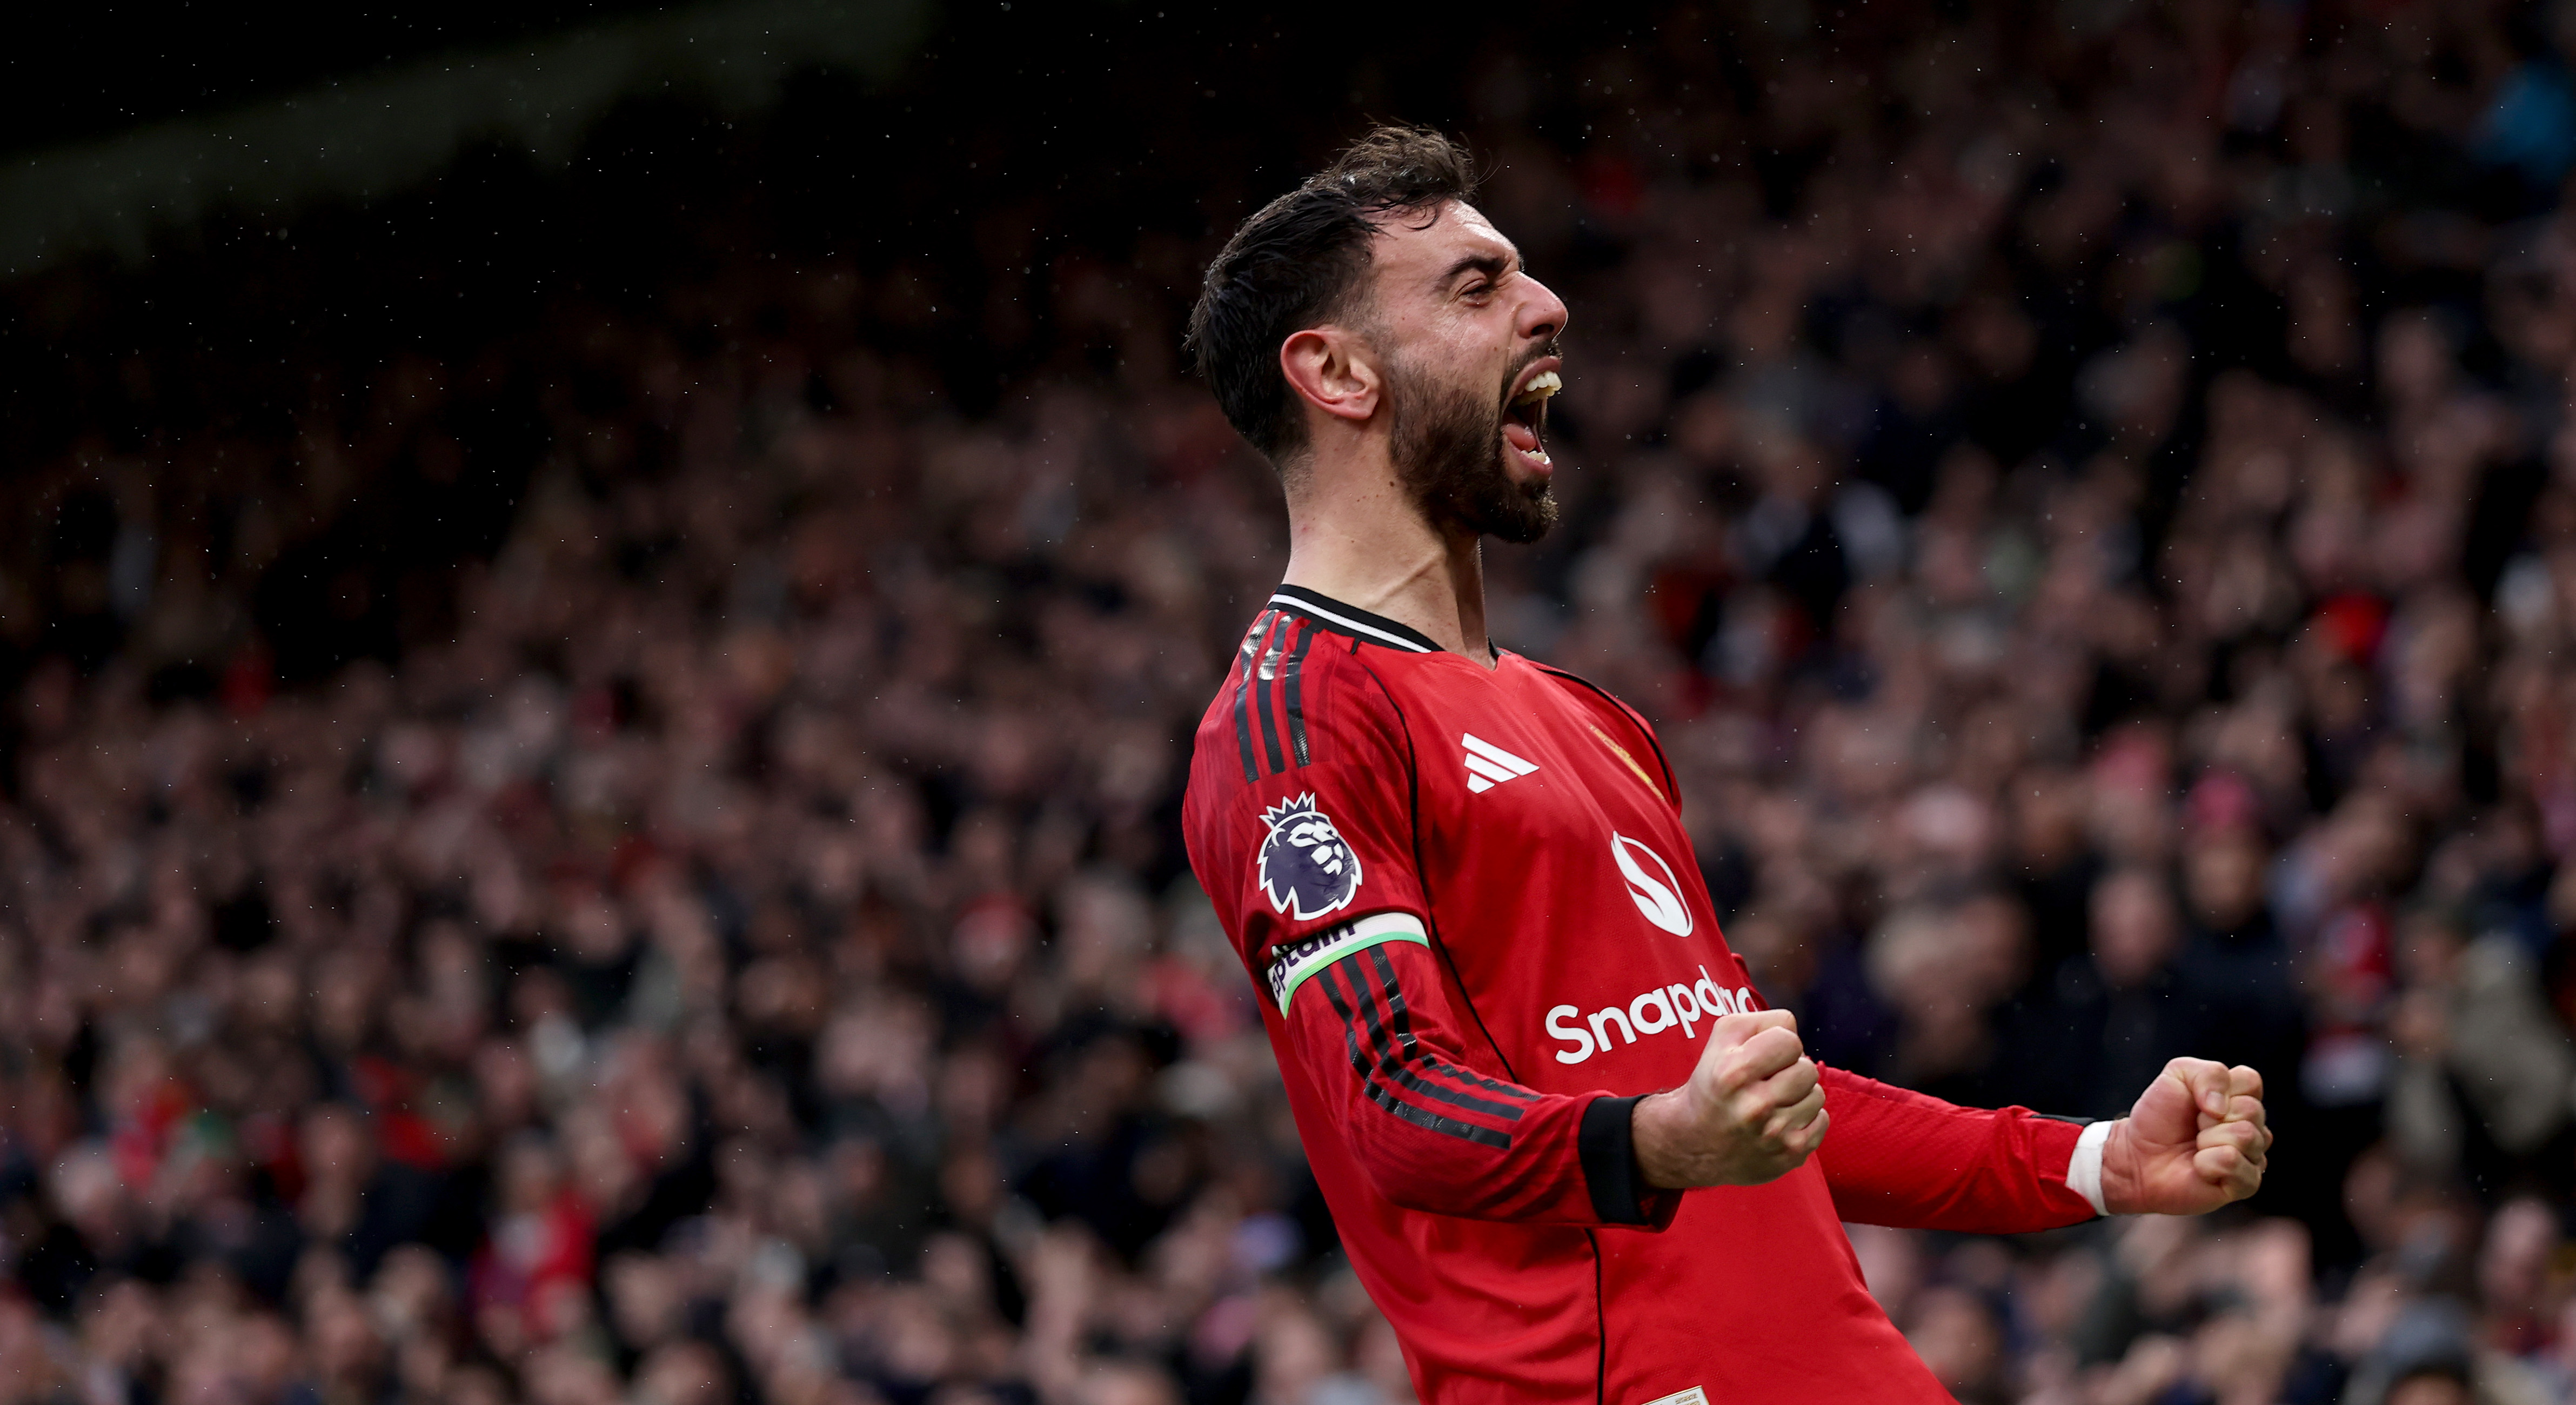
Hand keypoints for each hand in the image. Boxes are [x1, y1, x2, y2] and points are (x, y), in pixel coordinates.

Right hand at [1632, 1009, 1829, 1188]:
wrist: (1697, 1143)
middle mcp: (1754, 1106)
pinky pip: (1822, 1120)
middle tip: (1768, 1081)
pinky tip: (1781, 1121)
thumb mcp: (1721, 1040)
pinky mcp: (1791, 1154)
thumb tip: (1795, 1030)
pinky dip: (1806, 1118)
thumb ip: (1761, 1021)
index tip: (1762, 1057)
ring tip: (1773, 1103)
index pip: (1789, 1039)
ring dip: (1799, 1095)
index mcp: (1733, 1073)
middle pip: (1808, 1068)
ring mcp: (1775, 1134)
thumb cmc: (1715, 1083)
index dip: (1779, 1043)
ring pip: (1817, 1095)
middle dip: (1791, 1070)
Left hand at [2100, 1058, 2269, 1214]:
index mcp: (2240, 1099)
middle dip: (2209, 1116)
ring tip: (2196, 1146)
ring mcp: (2251, 1157)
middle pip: (2251, 1110)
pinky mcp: (2244, 1184)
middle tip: (2194, 1126)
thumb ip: (2209, 1074)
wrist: (2138, 1155)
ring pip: (2246, 1136)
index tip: (2198, 1101)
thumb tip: (2222, 1108)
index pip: (2251, 1081)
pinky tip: (2200, 1166)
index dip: (2220, 1088)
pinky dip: (2208, 1163)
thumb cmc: (2159, 1117)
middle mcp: (2252, 1127)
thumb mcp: (2177, 1076)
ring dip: (2208, 1139)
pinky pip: (2233, 1163)